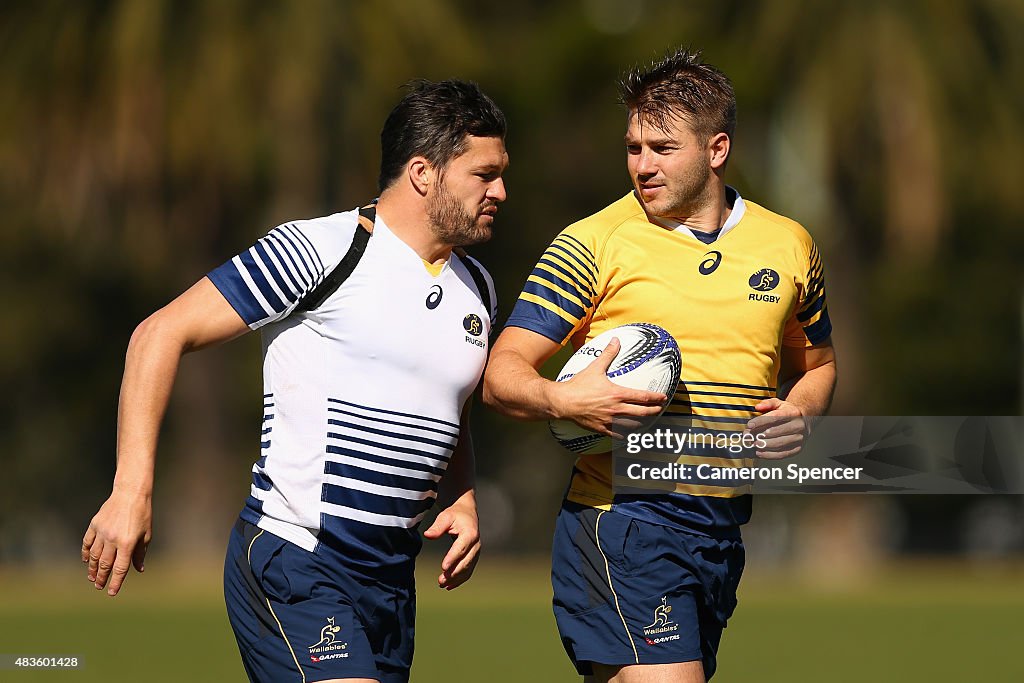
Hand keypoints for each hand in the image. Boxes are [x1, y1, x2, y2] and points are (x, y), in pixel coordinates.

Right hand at [81, 489, 151, 595]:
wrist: (130, 493)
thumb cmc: (142, 514)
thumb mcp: (146, 534)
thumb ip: (140, 553)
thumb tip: (138, 569)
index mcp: (128, 543)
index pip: (120, 568)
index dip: (115, 582)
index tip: (111, 592)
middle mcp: (113, 539)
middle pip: (104, 564)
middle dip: (101, 577)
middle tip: (98, 585)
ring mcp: (102, 532)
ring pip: (93, 556)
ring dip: (92, 568)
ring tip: (92, 577)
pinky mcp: (94, 525)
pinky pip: (87, 543)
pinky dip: (85, 553)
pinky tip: (85, 560)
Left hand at [422, 496, 479, 590]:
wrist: (467, 513)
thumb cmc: (455, 514)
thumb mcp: (446, 516)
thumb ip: (437, 527)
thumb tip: (428, 535)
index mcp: (470, 534)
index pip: (460, 549)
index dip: (452, 558)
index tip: (443, 567)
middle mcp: (476, 544)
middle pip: (465, 562)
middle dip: (453, 573)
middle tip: (441, 581)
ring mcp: (476, 552)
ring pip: (467, 568)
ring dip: (456, 578)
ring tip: (442, 585)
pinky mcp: (473, 557)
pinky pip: (468, 570)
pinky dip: (460, 579)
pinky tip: (450, 586)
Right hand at [552, 338, 667, 437]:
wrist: (563, 402)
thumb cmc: (578, 385)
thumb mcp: (595, 368)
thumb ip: (608, 354)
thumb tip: (615, 340)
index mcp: (617, 394)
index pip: (643, 397)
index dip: (656, 397)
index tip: (663, 397)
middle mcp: (616, 409)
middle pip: (642, 412)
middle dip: (653, 410)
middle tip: (659, 409)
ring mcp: (609, 420)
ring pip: (632, 425)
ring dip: (642, 423)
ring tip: (647, 421)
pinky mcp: (601, 428)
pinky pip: (617, 434)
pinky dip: (625, 434)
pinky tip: (628, 434)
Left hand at [747, 398, 808, 459]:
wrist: (804, 421)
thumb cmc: (788, 412)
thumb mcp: (779, 403)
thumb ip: (768, 403)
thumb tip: (757, 407)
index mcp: (793, 413)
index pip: (775, 417)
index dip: (761, 421)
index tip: (749, 425)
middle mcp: (798, 426)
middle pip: (776, 432)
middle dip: (760, 435)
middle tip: (749, 436)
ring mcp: (799, 438)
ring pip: (779, 444)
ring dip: (764, 445)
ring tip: (753, 444)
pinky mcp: (798, 448)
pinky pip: (783, 454)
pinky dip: (769, 455)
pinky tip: (760, 452)